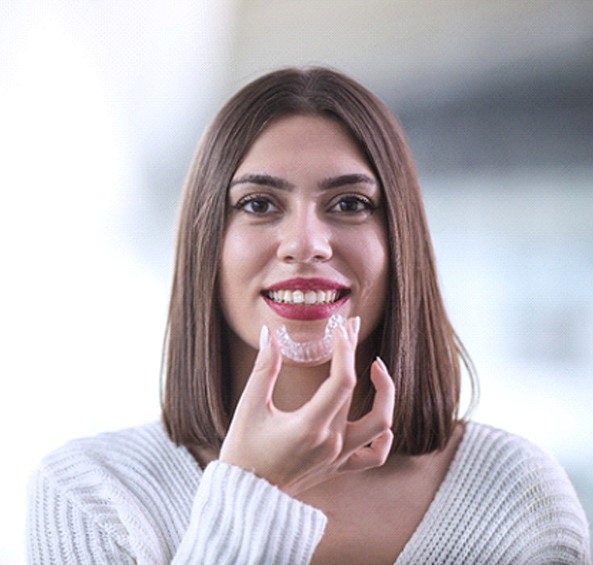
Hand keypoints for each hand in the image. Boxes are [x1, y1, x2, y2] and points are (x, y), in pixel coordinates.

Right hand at [219, 317, 394, 496]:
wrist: (246, 497)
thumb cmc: (244, 453)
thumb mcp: (249, 406)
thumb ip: (264, 368)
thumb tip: (270, 335)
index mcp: (310, 426)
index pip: (342, 380)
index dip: (345, 350)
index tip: (339, 329)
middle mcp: (331, 442)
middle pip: (357, 391)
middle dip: (354, 353)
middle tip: (351, 328)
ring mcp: (338, 456)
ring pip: (379, 424)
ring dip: (385, 394)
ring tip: (377, 368)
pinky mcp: (338, 466)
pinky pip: (374, 456)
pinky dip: (383, 437)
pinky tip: (380, 420)